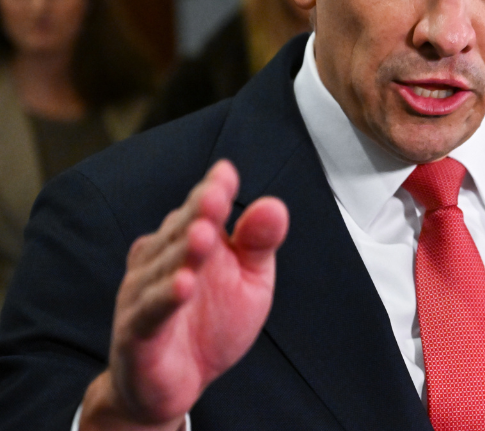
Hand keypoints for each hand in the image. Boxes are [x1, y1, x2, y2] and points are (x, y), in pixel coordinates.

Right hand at [80, 160, 288, 429]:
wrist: (177, 384)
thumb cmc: (211, 324)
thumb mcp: (250, 281)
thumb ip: (259, 244)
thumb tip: (273, 204)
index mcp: (189, 242)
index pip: (200, 210)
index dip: (213, 192)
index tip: (226, 173)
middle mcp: (160, 261)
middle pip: (180, 232)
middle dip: (197, 213)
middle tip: (216, 196)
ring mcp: (144, 295)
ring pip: (162, 269)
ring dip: (183, 252)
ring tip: (203, 235)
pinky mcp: (136, 334)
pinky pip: (150, 312)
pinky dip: (165, 298)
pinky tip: (183, 285)